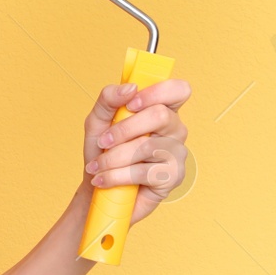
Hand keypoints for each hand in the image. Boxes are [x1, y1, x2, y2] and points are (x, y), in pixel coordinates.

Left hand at [80, 78, 191, 224]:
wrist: (99, 187)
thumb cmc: (103, 150)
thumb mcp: (98, 120)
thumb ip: (109, 98)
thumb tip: (130, 88)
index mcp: (162, 108)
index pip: (178, 90)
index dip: (156, 93)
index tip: (130, 105)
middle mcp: (175, 129)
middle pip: (160, 115)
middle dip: (124, 130)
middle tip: (103, 141)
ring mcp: (177, 153)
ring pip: (147, 146)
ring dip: (113, 158)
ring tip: (97, 167)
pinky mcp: (173, 177)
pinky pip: (144, 172)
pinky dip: (116, 176)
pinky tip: (104, 179)